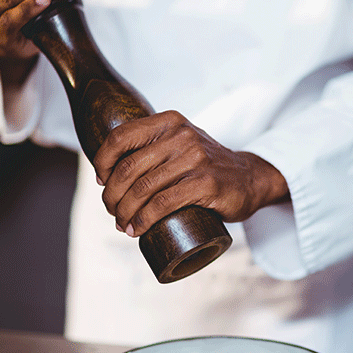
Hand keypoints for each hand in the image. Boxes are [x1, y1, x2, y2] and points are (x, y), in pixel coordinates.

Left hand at [93, 110, 289, 236]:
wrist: (250, 178)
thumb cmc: (207, 166)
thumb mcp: (181, 144)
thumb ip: (153, 147)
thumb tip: (110, 172)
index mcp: (169, 122)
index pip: (121, 137)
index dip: (103, 162)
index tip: (102, 181)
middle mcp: (181, 136)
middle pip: (129, 168)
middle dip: (112, 196)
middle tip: (112, 211)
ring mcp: (195, 159)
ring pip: (143, 188)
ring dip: (125, 212)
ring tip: (122, 225)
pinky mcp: (206, 183)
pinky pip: (163, 203)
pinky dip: (144, 220)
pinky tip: (137, 229)